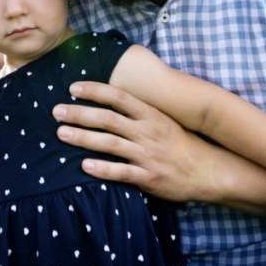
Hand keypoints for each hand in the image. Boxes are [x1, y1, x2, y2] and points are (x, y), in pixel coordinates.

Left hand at [52, 80, 220, 202]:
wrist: (209, 170)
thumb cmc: (181, 143)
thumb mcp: (163, 119)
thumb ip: (138, 110)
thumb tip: (110, 96)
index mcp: (150, 115)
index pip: (119, 97)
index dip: (95, 90)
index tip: (72, 88)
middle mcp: (147, 132)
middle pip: (108, 119)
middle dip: (80, 114)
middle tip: (56, 111)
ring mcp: (147, 155)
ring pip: (110, 144)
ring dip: (83, 138)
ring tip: (60, 134)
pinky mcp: (149, 177)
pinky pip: (121, 172)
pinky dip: (102, 169)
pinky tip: (84, 166)